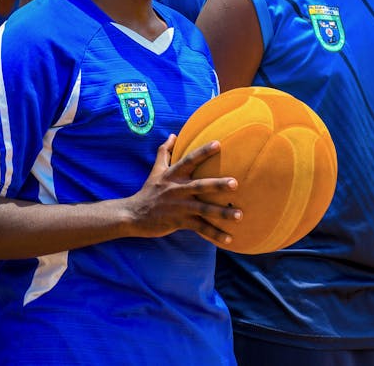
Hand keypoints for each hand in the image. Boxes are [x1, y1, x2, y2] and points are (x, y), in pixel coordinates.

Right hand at [125, 135, 241, 243]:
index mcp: (173, 175)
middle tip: (235, 183)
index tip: (218, 144)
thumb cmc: (149, 191)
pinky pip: (200, 228)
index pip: (189, 160)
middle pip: (200, 186)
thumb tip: (173, 135)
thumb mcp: (156, 170)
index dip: (203, 152)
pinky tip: (229, 239)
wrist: (133, 215)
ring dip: (222, 213)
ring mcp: (179, 207)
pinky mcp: (179, 222)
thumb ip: (165, 152)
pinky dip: (214, 234)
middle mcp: (177, 189)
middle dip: (218, 185)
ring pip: (204, 210)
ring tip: (240, 215)